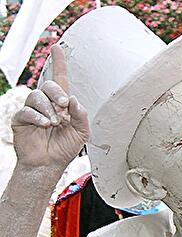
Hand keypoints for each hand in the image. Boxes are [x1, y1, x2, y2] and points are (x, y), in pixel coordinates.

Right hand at [11, 45, 89, 170]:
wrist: (49, 164)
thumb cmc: (64, 149)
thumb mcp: (81, 132)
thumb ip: (81, 116)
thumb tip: (74, 100)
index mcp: (61, 104)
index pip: (60, 79)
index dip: (58, 63)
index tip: (57, 48)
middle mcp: (46, 104)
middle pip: (48, 85)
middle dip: (57, 92)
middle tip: (63, 106)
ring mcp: (32, 110)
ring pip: (36, 96)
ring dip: (48, 108)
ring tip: (54, 123)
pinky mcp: (21, 119)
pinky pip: (27, 110)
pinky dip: (38, 117)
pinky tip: (44, 125)